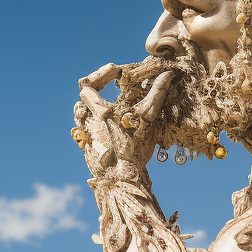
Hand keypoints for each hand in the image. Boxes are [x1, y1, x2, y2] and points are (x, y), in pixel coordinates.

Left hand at [72, 63, 172, 177]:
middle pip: (83, 98)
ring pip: (83, 114)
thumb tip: (167, 74)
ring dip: (95, 105)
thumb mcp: (147, 117)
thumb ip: (156, 93)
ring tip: (111, 103)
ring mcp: (85, 136)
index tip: (117, 71)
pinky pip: (87, 129)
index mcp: (96, 110)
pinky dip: (97, 121)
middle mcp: (86, 122)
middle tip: (114, 85)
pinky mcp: (88, 148)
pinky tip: (111, 124)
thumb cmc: (132, 147)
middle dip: (98, 88)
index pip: (87, 84)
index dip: (101, 74)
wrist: (120, 180)